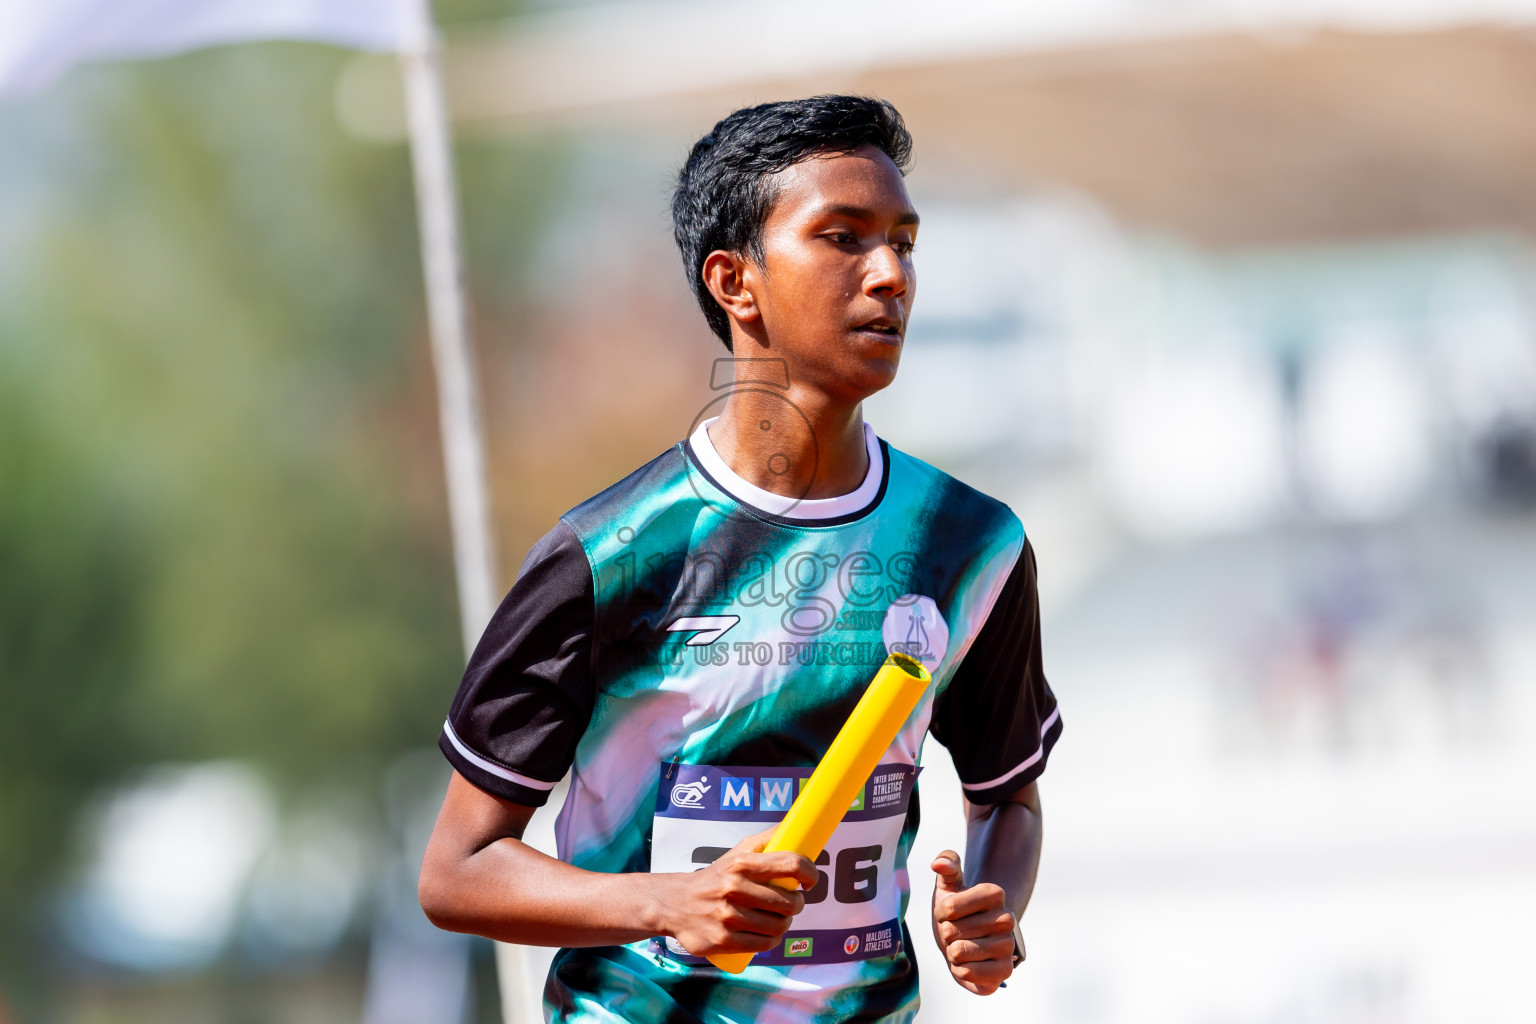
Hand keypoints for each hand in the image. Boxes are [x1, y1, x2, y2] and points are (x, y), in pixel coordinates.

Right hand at [655, 828, 819, 956]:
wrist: (675, 903)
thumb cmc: (715, 876)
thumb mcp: (737, 852)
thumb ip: (767, 839)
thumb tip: (796, 826)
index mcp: (741, 863)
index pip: (790, 864)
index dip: (809, 873)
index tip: (810, 880)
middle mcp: (734, 888)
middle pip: (789, 902)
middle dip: (797, 904)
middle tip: (792, 902)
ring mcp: (728, 916)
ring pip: (779, 925)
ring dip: (785, 923)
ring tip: (779, 918)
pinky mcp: (723, 940)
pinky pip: (764, 944)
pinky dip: (772, 940)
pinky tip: (769, 934)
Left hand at [930, 850, 1015, 994]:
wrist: (967, 942)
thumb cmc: (955, 912)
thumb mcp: (948, 885)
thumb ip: (945, 864)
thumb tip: (937, 863)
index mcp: (995, 893)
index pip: (950, 906)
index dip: (941, 912)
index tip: (949, 912)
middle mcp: (1007, 919)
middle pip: (950, 930)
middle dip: (946, 934)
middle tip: (957, 932)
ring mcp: (1008, 946)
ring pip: (958, 952)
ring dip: (952, 953)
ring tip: (963, 947)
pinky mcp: (1005, 971)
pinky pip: (967, 973)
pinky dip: (960, 971)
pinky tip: (968, 964)